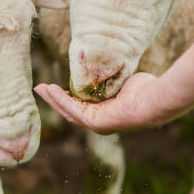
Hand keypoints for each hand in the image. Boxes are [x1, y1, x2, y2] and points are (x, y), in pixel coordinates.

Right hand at [35, 72, 161, 133]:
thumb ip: (109, 81)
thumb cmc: (143, 90)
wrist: (152, 99)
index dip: (66, 97)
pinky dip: (61, 99)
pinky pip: (74, 109)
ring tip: (41, 88)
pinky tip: (51, 90)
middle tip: (41, 88)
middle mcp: (99, 121)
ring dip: (54, 99)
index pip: (81, 105)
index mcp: (105, 112)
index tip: (55, 87)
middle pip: (70, 110)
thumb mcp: (121, 83)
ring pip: (69, 110)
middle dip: (55, 98)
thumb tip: (103, 69)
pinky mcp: (95, 122)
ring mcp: (97, 124)